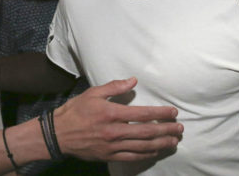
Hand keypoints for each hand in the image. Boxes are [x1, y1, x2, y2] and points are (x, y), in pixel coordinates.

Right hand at [53, 77, 182, 161]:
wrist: (58, 134)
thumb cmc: (75, 111)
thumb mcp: (93, 93)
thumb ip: (114, 87)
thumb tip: (133, 81)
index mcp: (112, 113)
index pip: (143, 114)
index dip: (160, 114)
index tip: (173, 112)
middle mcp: (114, 131)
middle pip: (147, 132)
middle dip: (166, 130)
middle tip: (180, 129)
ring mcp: (112, 146)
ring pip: (142, 147)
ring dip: (161, 144)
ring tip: (174, 141)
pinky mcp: (109, 156)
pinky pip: (132, 157)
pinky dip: (146, 155)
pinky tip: (156, 151)